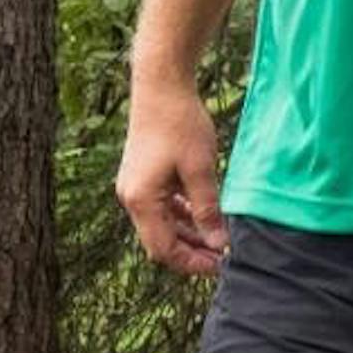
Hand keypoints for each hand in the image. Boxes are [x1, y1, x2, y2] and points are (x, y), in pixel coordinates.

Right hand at [117, 79, 227, 275]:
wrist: (161, 87)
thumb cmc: (180, 124)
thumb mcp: (201, 170)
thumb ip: (207, 210)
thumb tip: (218, 243)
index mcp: (141, 200)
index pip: (163, 249)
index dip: (191, 263)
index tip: (219, 265)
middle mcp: (131, 198)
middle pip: (160, 241)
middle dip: (190, 252)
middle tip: (221, 256)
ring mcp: (135, 187)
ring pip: (161, 225)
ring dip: (187, 234)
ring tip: (216, 238)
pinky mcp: (142, 177)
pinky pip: (161, 207)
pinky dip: (181, 215)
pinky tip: (204, 215)